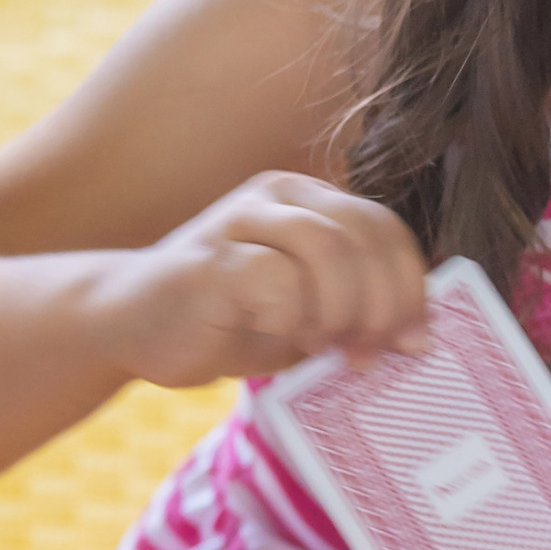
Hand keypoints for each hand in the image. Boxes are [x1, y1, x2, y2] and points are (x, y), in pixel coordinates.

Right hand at [86, 174, 429, 390]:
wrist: (131, 326)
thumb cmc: (227, 320)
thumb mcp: (306, 312)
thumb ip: (356, 309)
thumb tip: (419, 337)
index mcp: (309, 200)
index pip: (384, 228)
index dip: (411, 286)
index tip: (414, 342)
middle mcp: (278, 196)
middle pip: (364, 235)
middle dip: (383, 303)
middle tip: (369, 353)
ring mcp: (240, 221)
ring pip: (327, 247)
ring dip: (342, 308)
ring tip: (327, 346)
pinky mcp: (208, 259)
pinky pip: (273, 279)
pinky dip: (291, 317)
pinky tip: (281, 338)